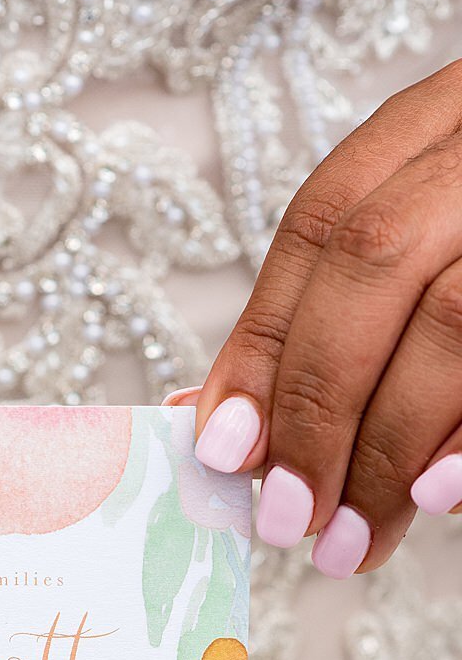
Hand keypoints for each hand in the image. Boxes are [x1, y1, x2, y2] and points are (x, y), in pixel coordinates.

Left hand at [190, 58, 461, 574]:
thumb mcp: (423, 256)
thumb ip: (332, 325)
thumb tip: (220, 431)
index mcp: (439, 122)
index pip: (322, 223)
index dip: (263, 341)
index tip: (223, 450)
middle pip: (376, 261)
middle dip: (319, 406)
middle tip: (290, 517)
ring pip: (453, 314)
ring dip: (390, 445)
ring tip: (353, 537)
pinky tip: (437, 497)